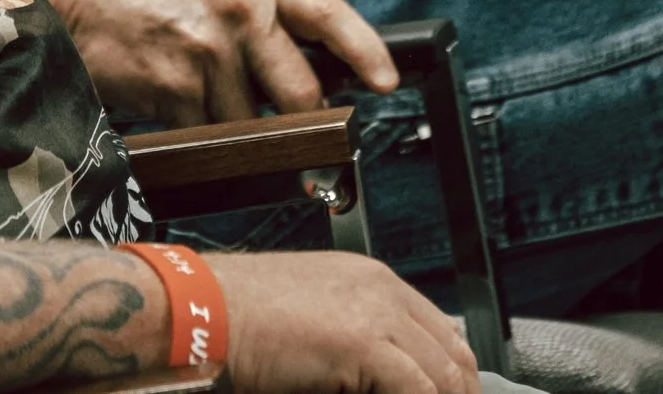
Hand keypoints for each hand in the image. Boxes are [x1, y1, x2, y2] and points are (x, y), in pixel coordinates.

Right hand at [12, 0, 395, 125]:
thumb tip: (303, 82)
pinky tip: (164, 104)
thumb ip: (259, 26)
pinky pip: (203, 135)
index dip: (367, 52)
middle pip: (301, 95)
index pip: (332, 16)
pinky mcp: (177, 86)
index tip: (385, 83)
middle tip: (292, 140)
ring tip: (191, 95)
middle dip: (298, 126)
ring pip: (248, 124)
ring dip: (226, 127)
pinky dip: (188, 134)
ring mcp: (211, 50)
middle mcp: (243, 13)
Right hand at [212, 250, 479, 393]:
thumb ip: (352, 338)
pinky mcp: (364, 343)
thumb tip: (378, 378)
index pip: (443, 332)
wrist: (204, 308)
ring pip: (442, 375)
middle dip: (458, 392)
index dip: (454, 377)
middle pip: (452, 354)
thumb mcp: (312, 317)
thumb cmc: (239, 315)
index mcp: (372, 280)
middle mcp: (382, 290)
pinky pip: (416, 389)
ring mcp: (376, 313)